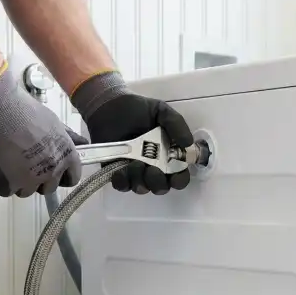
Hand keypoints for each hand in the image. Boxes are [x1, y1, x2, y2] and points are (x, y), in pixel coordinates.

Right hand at [0, 63, 82, 196]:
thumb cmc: (26, 111)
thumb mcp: (55, 123)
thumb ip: (68, 138)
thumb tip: (83, 144)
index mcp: (68, 156)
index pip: (72, 178)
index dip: (61, 176)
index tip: (52, 172)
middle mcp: (54, 170)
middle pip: (49, 187)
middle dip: (39, 180)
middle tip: (26, 164)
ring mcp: (32, 179)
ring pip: (27, 191)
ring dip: (19, 182)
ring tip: (9, 164)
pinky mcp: (11, 182)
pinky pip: (6, 191)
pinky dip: (1, 183)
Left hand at [71, 71, 192, 194]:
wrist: (108, 106)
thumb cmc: (137, 109)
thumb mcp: (161, 111)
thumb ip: (177, 124)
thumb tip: (188, 143)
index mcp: (168, 156)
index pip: (179, 177)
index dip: (179, 180)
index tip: (175, 175)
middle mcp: (154, 167)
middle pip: (161, 187)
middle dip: (158, 182)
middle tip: (151, 168)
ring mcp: (135, 172)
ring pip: (142, 188)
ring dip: (140, 179)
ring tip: (134, 163)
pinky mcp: (116, 172)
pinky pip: (122, 186)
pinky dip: (122, 181)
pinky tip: (121, 170)